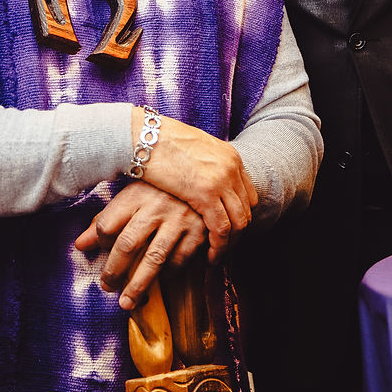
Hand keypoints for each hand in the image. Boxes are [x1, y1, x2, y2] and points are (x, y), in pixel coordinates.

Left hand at [74, 183, 206, 310]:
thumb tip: (80, 245)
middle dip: (114, 271)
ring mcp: (179, 219)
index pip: (108, 224)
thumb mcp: (132, 196)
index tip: (99, 251)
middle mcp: (156, 206)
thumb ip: (106, 219)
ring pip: (154, 259)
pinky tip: (161, 280)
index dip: (99, 242)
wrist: (203, 178)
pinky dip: (169, 274)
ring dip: (139, 285)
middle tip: (107, 287)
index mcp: (135, 194)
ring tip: (127, 303)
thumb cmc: (160, 190)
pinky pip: (180, 260)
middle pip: (128, 244)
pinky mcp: (199, 231)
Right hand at [131, 110, 257, 261]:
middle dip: (237, 233)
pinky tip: (209, 256)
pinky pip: (221, 228)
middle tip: (224, 248)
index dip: (238, 215)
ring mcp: (221, 180)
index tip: (226, 229)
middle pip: (246, 210)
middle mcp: (231, 167)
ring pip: (238, 222)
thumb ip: (204, 166)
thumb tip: (201, 181)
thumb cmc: (159, 142)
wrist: (145, 134)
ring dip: (230, 244)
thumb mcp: (192, 151)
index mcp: (230, 156)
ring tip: (216, 256)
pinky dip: (218, 246)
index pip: (247, 194)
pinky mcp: (206, 193)